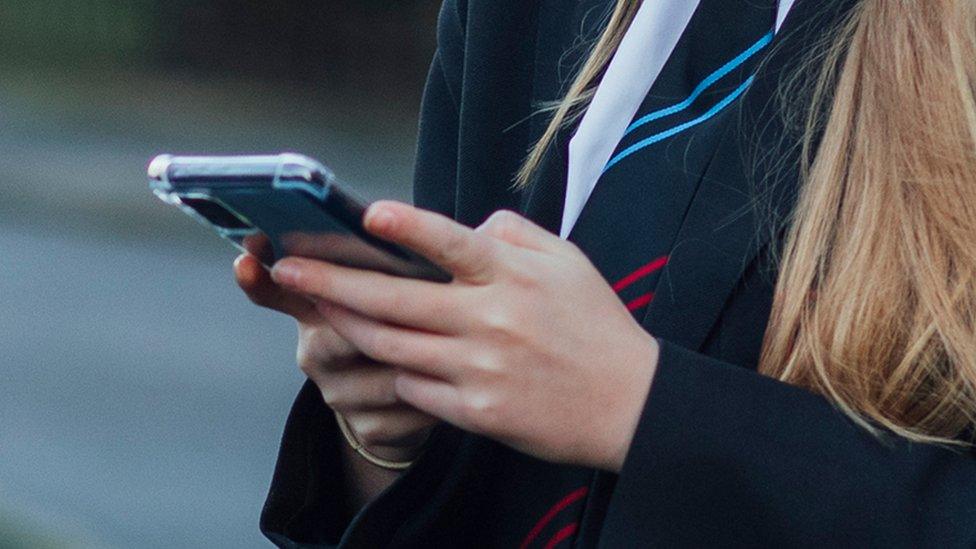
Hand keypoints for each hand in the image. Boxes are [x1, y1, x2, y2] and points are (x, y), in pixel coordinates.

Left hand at [270, 202, 659, 471]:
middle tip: (289, 267)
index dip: (406, 227)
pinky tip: (378, 355)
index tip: (365, 215)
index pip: (450, 243)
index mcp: (513, 277)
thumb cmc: (596, 328)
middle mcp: (491, 320)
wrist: (629, 404)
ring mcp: (480, 368)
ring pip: (391, 343)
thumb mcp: (568, 263)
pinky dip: (393, 368)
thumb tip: (469, 225)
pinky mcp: (475, 410)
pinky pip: (414, 386)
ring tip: (316, 307)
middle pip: (395, 298)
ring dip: (346, 323)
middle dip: (332, 281)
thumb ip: (514, 234)